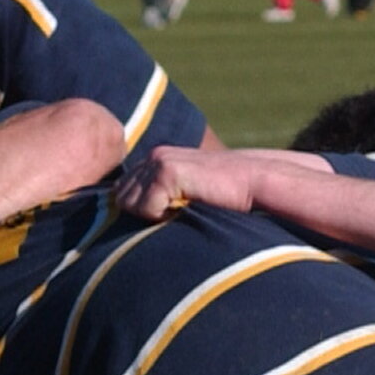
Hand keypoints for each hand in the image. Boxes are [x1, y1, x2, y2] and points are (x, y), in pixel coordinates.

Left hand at [116, 148, 261, 221]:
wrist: (252, 182)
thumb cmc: (223, 197)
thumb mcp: (186, 193)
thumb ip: (160, 196)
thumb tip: (130, 214)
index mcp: (156, 160)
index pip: (122, 191)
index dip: (136, 210)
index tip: (162, 218)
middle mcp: (154, 156)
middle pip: (122, 199)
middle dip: (142, 214)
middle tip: (174, 215)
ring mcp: (159, 161)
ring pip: (131, 204)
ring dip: (153, 215)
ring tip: (182, 210)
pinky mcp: (167, 170)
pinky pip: (146, 208)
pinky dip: (163, 216)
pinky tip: (188, 208)